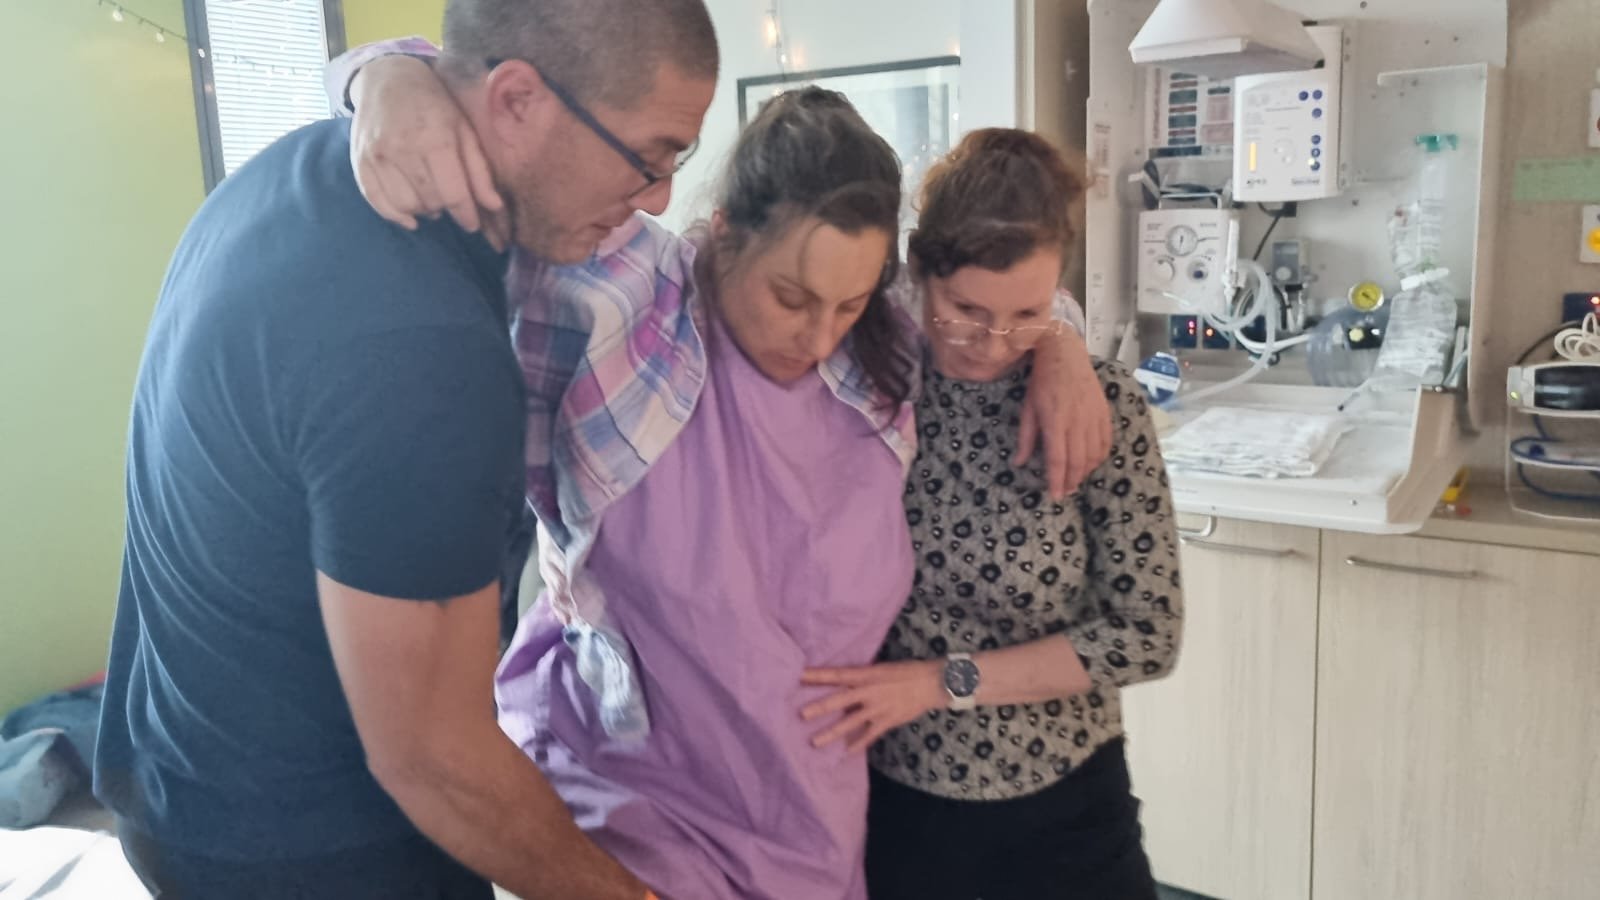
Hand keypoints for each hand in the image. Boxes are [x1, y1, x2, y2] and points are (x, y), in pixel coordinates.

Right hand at [349, 55, 508, 249]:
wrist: (387, 79)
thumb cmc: (434, 103)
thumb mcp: (464, 130)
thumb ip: (478, 169)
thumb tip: (494, 206)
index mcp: (435, 140)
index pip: (453, 194)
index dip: (466, 215)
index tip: (472, 224)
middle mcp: (402, 149)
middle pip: (431, 201)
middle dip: (446, 208)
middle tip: (451, 199)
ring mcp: (377, 156)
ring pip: (405, 205)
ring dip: (423, 210)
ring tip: (432, 200)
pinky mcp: (360, 161)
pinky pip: (377, 202)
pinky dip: (395, 215)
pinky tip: (410, 217)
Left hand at [800, 661, 944, 753]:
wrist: (931, 683)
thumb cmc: (906, 671)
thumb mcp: (881, 668)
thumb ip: (862, 676)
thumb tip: (842, 681)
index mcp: (866, 674)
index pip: (837, 674)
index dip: (817, 675)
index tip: (798, 675)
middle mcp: (869, 691)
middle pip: (840, 700)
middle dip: (820, 707)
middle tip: (801, 714)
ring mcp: (878, 708)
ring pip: (850, 722)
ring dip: (832, 732)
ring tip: (815, 741)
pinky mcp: (887, 721)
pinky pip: (869, 735)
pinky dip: (858, 744)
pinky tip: (846, 752)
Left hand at [1016, 325, 1111, 498]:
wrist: (1064, 353)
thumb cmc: (1041, 381)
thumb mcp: (1028, 408)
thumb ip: (1026, 437)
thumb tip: (1019, 463)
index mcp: (1055, 421)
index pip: (1057, 459)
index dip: (1056, 480)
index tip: (1054, 496)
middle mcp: (1077, 421)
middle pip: (1077, 461)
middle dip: (1071, 481)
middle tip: (1064, 493)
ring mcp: (1093, 417)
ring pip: (1093, 454)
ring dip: (1085, 472)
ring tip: (1075, 480)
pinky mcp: (1104, 411)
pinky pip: (1106, 441)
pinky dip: (1100, 457)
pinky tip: (1092, 463)